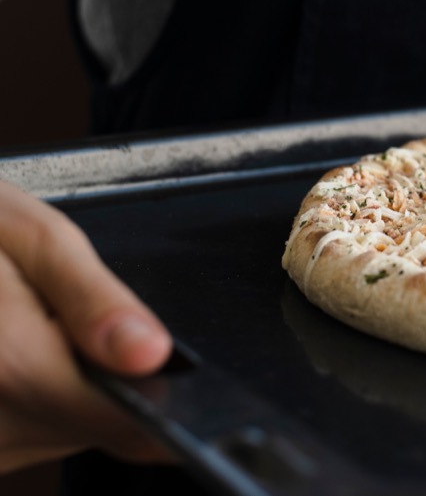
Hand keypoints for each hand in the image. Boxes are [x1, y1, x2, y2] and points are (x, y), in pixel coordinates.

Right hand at [0, 180, 173, 472]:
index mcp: (12, 370)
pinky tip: (10, 349)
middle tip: (63, 314)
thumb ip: (94, 300)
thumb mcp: (29, 237)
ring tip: (23, 326)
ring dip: (68, 385)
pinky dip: (39, 394)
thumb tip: (152, 354)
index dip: (165, 398)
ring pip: (68, 430)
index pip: (128, 421)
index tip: (166, 366)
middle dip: (104, 374)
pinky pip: (33, 430)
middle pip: (99, 423)